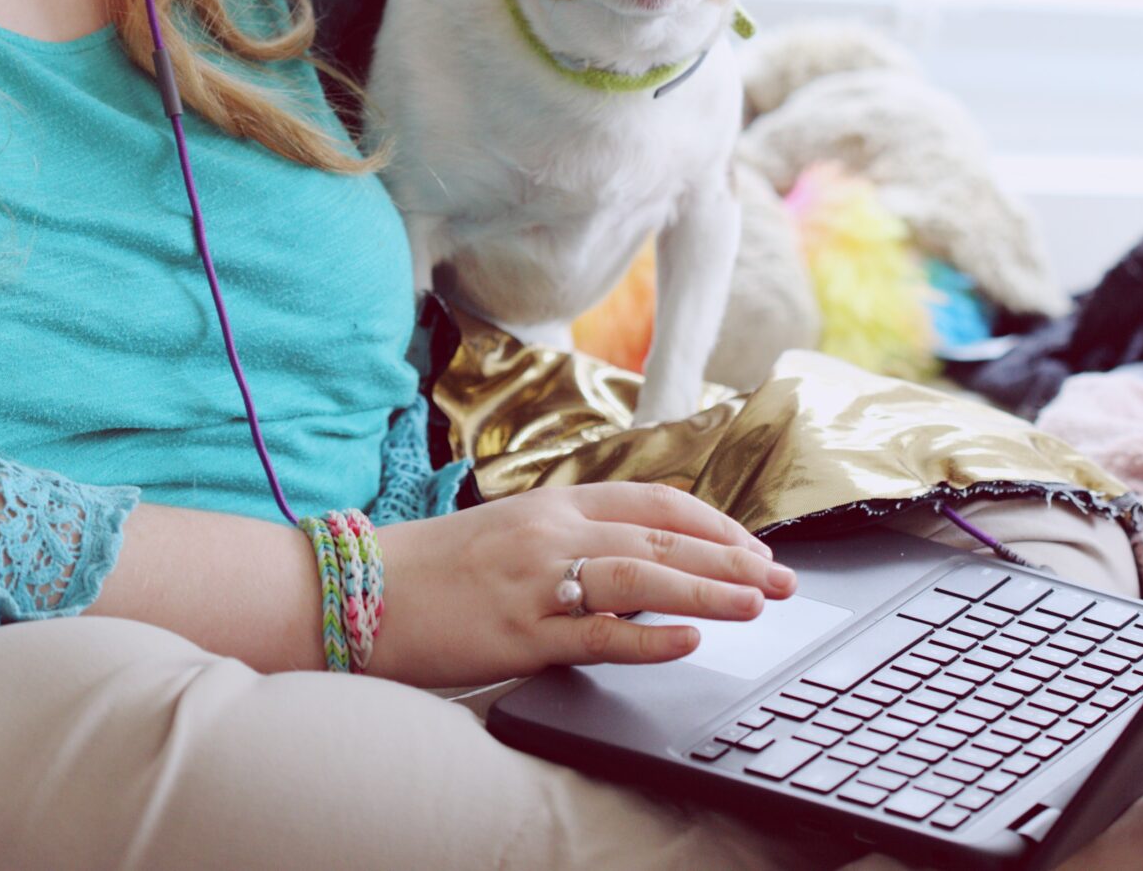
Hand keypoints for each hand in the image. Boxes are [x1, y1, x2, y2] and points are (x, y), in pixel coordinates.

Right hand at [370, 483, 797, 688]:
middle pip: (663, 538)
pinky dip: (650, 636)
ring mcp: (537, 581)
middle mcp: (552, 532)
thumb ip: (572, 537)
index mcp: (554, 502)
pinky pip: (598, 634)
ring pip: (644, 578)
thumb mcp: (510, 531)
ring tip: (758, 602)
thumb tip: (642, 558)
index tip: (754, 546)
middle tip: (784, 578)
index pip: (656, 502)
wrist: (359, 593)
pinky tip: (690, 640)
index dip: (715, 523)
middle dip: (733, 557)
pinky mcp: (519, 632)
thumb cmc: (435, 570)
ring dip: (709, 589)